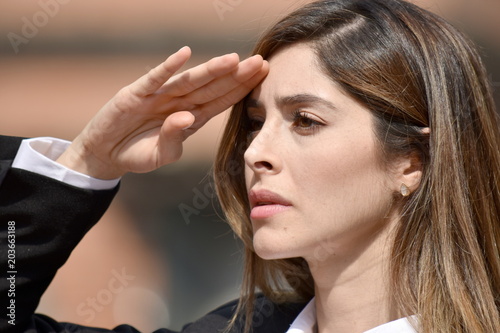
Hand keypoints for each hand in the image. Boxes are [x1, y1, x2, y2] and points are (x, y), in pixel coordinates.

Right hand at [56, 46, 267, 178]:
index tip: (262, 76)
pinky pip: (154, 78)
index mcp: (191, 118)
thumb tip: (186, 118)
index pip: (221, 101)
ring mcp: (158, 96)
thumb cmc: (138, 154)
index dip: (241, 89)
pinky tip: (185, 54)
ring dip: (210, 70)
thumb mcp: (159, 155)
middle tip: (260, 62)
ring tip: (232, 60)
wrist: (106, 153)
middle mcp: (179, 103)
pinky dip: (168, 67)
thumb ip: (173, 139)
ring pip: (189, 81)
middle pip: (211, 87)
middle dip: (236, 76)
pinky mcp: (136, 94)